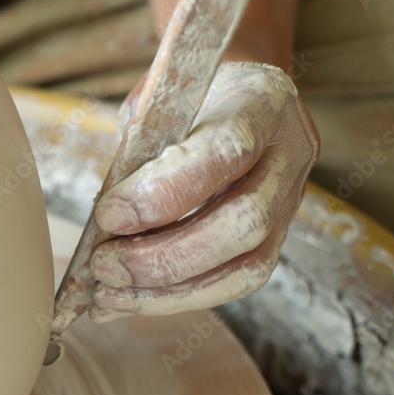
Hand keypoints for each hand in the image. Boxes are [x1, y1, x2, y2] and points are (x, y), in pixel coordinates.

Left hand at [88, 61, 318, 319]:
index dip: (164, 193)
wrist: (230, 94)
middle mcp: (290, 152)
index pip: (226, 151)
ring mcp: (291, 201)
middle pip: (244, 222)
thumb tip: (102, 232)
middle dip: (165, 256)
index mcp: (261, 100)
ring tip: (109, 295)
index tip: (107, 215)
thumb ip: (136, 160)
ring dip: (169, 291)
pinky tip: (130, 300)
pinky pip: (234, 282)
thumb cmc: (184, 98)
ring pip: (247, 267)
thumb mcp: (154, 107)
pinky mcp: (277, 239)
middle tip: (103, 266)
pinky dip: (177, 298)